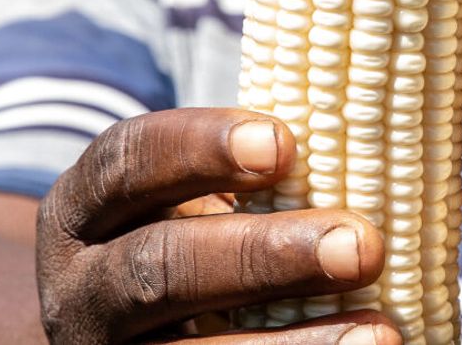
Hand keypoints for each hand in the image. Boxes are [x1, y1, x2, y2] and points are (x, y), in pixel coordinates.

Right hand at [36, 107, 399, 344]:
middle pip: (161, 269)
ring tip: (380, 332)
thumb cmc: (180, 239)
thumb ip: (247, 177)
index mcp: (84, 209)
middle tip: (362, 246)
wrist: (109, 336)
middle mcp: (81, 289)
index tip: (287, 144)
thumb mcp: (178, 200)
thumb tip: (377, 136)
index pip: (128, 162)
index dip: (202, 148)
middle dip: (263, 257)